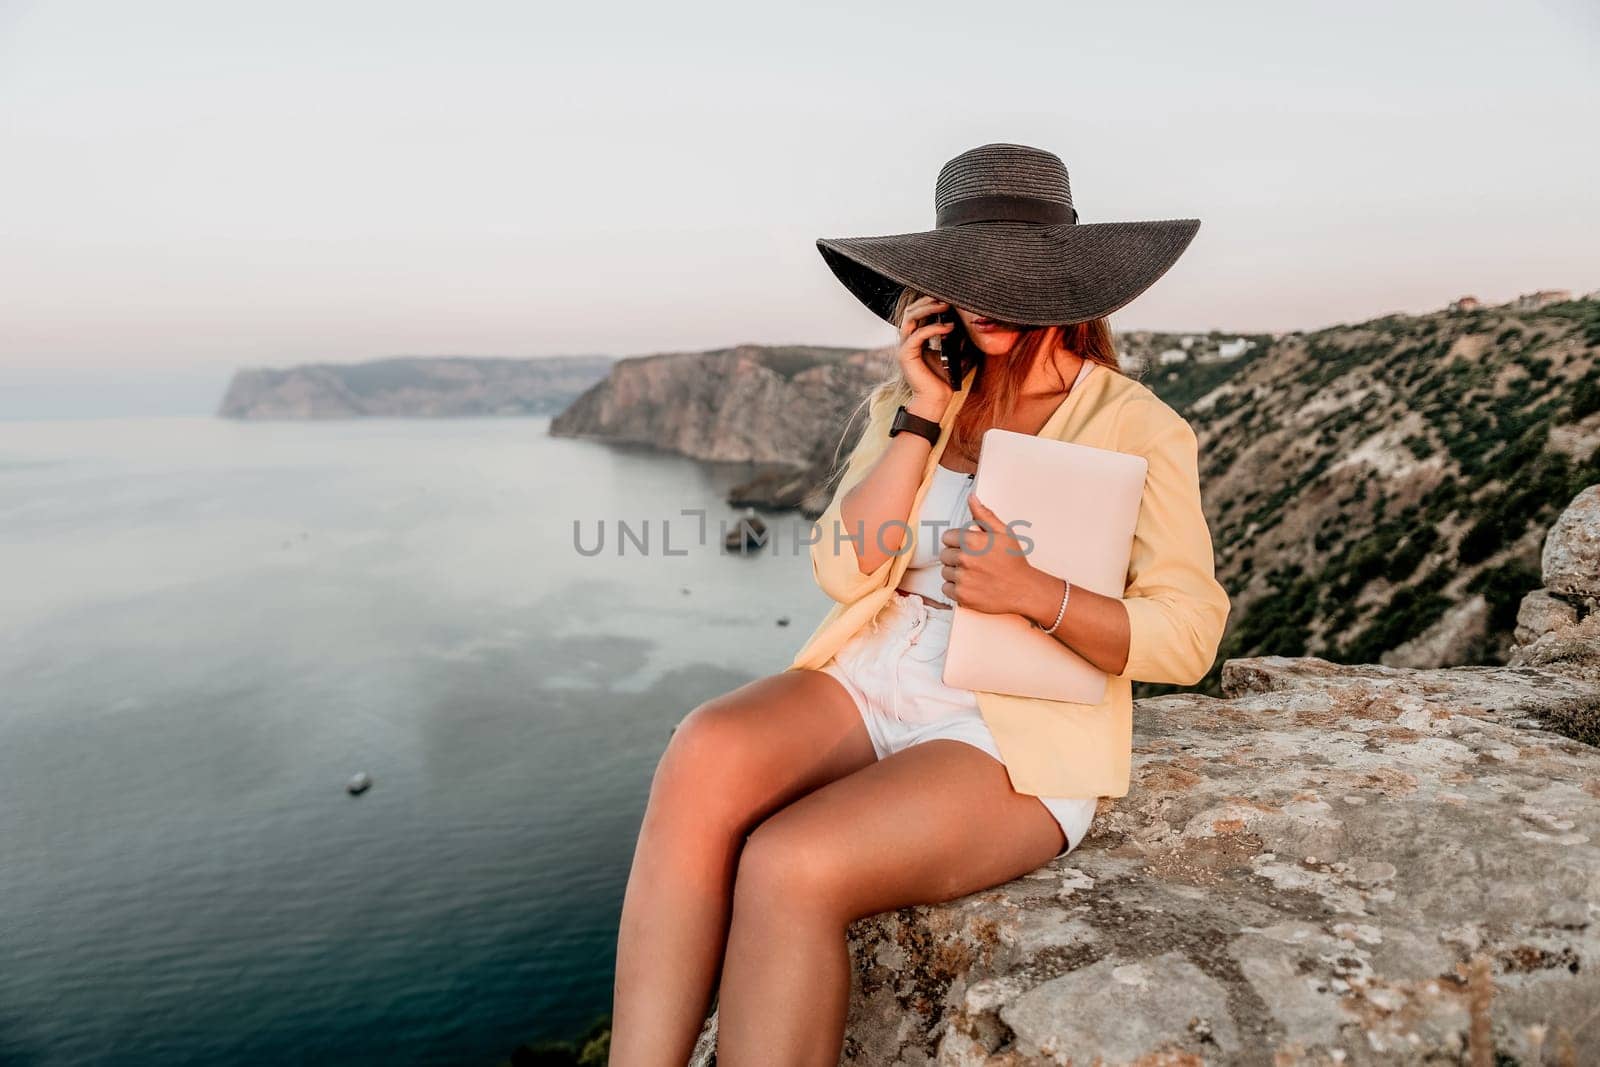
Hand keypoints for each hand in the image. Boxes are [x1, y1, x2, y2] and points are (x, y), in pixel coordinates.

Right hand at [897, 294, 954, 419]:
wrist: (936, 399)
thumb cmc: (944, 378)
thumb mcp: (954, 353)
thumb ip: (956, 338)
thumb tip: (967, 323)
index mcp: (916, 339)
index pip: (918, 313)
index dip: (929, 302)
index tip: (947, 296)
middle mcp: (908, 340)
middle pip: (911, 311)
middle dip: (927, 301)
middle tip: (946, 297)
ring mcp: (905, 347)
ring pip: (910, 318)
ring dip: (928, 309)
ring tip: (945, 305)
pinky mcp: (906, 355)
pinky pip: (918, 335)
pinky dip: (934, 329)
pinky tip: (949, 327)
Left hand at [939, 493, 1061, 618]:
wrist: (1024, 590)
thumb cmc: (1014, 561)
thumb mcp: (1003, 533)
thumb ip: (984, 515)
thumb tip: (972, 498)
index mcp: (972, 541)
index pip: (947, 537)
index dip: (957, 541)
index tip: (968, 547)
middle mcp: (965, 559)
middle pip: (944, 555)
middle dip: (956, 557)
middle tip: (973, 561)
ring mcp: (962, 578)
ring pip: (945, 572)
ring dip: (955, 573)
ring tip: (974, 573)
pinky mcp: (962, 595)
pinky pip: (946, 588)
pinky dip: (955, 588)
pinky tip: (970, 585)